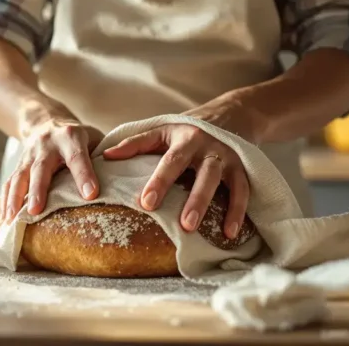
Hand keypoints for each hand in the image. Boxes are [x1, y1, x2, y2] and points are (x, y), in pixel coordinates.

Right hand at [2, 119, 103, 222]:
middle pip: (41, 168)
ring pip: (19, 177)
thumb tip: (119, 182)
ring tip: (12, 220)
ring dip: (15, 199)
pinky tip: (5, 220)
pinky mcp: (18, 165)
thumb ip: (103, 155)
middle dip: (38, 190)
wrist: (45, 120)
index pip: (78, 157)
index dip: (84, 175)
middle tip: (36, 210)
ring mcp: (29, 155)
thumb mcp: (93, 137)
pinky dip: (6, 201)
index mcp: (71, 136)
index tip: (91, 195)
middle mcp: (47, 144)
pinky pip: (9, 183)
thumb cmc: (77, 136)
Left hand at [103, 124, 248, 238]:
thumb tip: (106, 157)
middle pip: (203, 173)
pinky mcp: (242, 168)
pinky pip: (243, 191)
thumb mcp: (160, 132)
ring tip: (202, 231)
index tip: (146, 203)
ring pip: (222, 182)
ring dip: (214, 206)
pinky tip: (229, 233)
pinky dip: (238, 211)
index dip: (159, 182)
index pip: (170, 160)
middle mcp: (208, 146)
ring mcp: (226, 157)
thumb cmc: (183, 131)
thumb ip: (134, 144)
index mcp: (184, 137)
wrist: (227, 115)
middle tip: (184, 225)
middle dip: (194, 199)